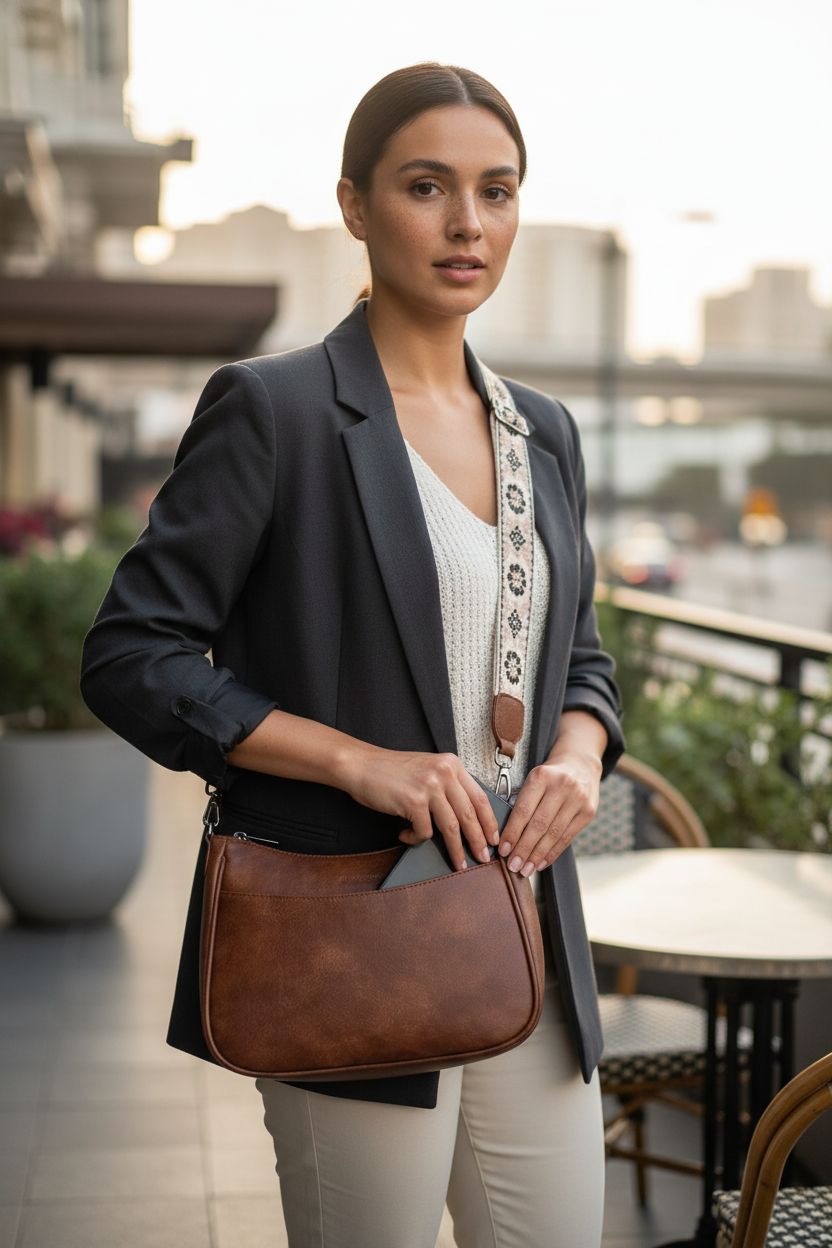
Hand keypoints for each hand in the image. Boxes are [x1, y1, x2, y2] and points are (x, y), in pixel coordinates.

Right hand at [341, 746, 500, 871]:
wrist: (361, 765)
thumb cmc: (391, 770)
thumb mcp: (428, 769)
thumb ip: (448, 786)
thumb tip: (467, 817)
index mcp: (451, 764)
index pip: (480, 797)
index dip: (489, 821)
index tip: (494, 838)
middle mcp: (444, 773)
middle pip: (470, 815)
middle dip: (479, 841)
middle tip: (483, 857)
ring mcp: (429, 787)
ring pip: (452, 828)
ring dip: (456, 850)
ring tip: (458, 864)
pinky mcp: (414, 802)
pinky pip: (424, 832)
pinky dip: (416, 839)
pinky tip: (406, 835)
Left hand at [496, 750, 602, 876]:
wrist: (580, 765)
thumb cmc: (550, 776)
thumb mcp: (534, 779)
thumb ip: (523, 802)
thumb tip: (507, 837)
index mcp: (542, 776)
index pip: (524, 810)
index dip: (512, 833)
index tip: (503, 850)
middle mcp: (562, 786)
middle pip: (539, 825)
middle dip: (524, 849)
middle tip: (513, 866)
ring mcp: (578, 799)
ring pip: (554, 834)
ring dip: (538, 855)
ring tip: (526, 869)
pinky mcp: (588, 812)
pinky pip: (568, 837)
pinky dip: (553, 852)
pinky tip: (542, 863)